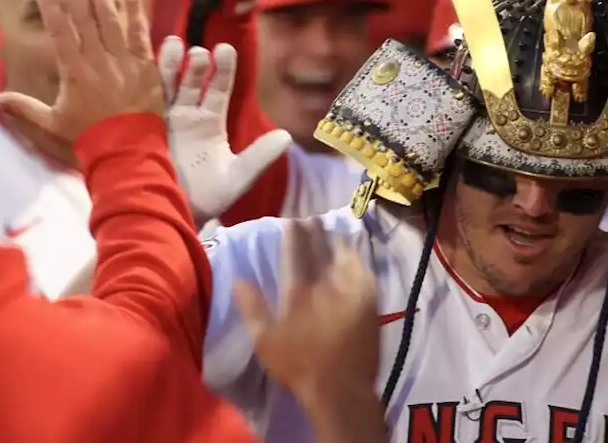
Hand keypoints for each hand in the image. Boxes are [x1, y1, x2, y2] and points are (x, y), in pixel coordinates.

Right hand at [0, 0, 163, 145]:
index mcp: (73, 74)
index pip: (60, 32)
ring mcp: (123, 62)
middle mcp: (97, 62)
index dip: (51, 6)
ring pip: (111, 22)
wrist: (127, 151)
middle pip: (85, 20)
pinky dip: (136, 13)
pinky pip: (140, 35)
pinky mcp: (145, 67)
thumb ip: (23, 108)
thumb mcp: (51, 124)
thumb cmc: (87, 137)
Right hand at [160, 38, 291, 223]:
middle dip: (195, 65)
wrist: (177, 217)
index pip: (218, 89)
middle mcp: (186, 117)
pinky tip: (144, 67)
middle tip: (200, 52)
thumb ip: (259, 156)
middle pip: (191, 82)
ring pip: (166, 87)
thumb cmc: (208, 198)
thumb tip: (286, 136)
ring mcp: (163, 123)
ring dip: (170, 67)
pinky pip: (142, 104)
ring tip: (174, 45)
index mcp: (209, 123)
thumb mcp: (238, 176)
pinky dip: (143, 85)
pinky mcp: (143, 132)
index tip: (225, 49)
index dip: (222, 70)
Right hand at [234, 218, 379, 404]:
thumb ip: (252, 308)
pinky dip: (356, 258)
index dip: (293, 234)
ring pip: (344, 256)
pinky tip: (353, 254)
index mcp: (298, 293)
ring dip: (336, 241)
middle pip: (320, 249)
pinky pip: (363, 271)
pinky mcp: (369, 303)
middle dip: (315, 231)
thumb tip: (238, 281)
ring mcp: (351, 292)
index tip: (292, 221)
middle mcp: (326, 286)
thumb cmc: (298, 366)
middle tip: (311, 219)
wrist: (340, 388)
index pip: (295, 253)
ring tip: (331, 231)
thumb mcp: (265, 341)